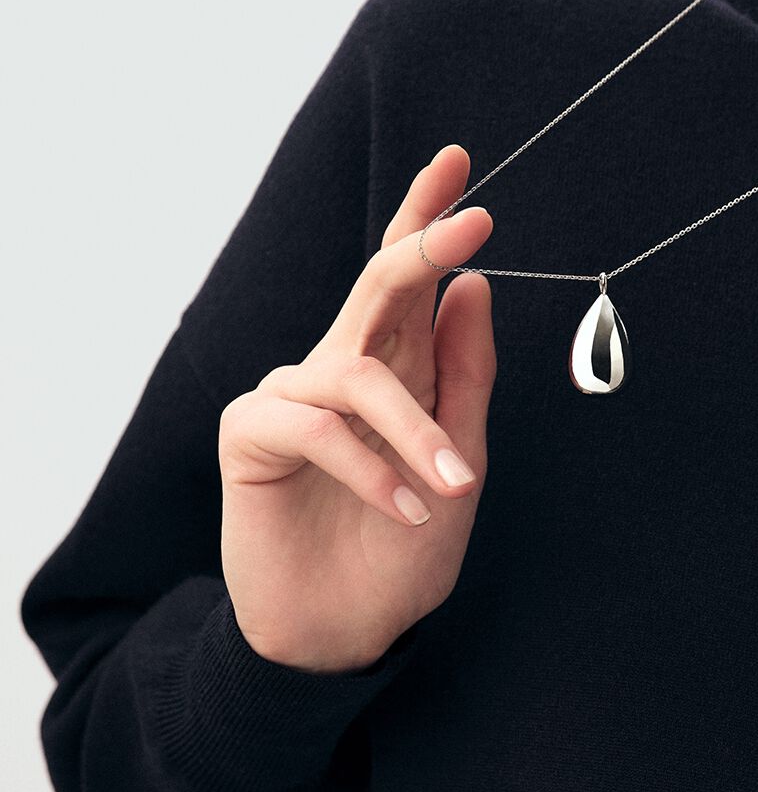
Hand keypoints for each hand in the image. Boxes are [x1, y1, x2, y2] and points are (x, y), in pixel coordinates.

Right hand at [217, 144, 495, 673]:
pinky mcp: (250, 433)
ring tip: (453, 485)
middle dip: (421, 248)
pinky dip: (368, 467)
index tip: (460, 163)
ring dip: (416, 431)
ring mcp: (291, 397)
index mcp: (393, 371)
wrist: (347, 628)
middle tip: (473, 222)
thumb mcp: (459, 459)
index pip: (407, 284)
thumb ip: (462, 376)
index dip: (428, 222)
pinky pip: (316, 426)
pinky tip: (404, 509)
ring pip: (358, 375)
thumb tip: (472, 286)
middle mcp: (340, 370)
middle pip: (375, 287)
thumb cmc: (406, 547)